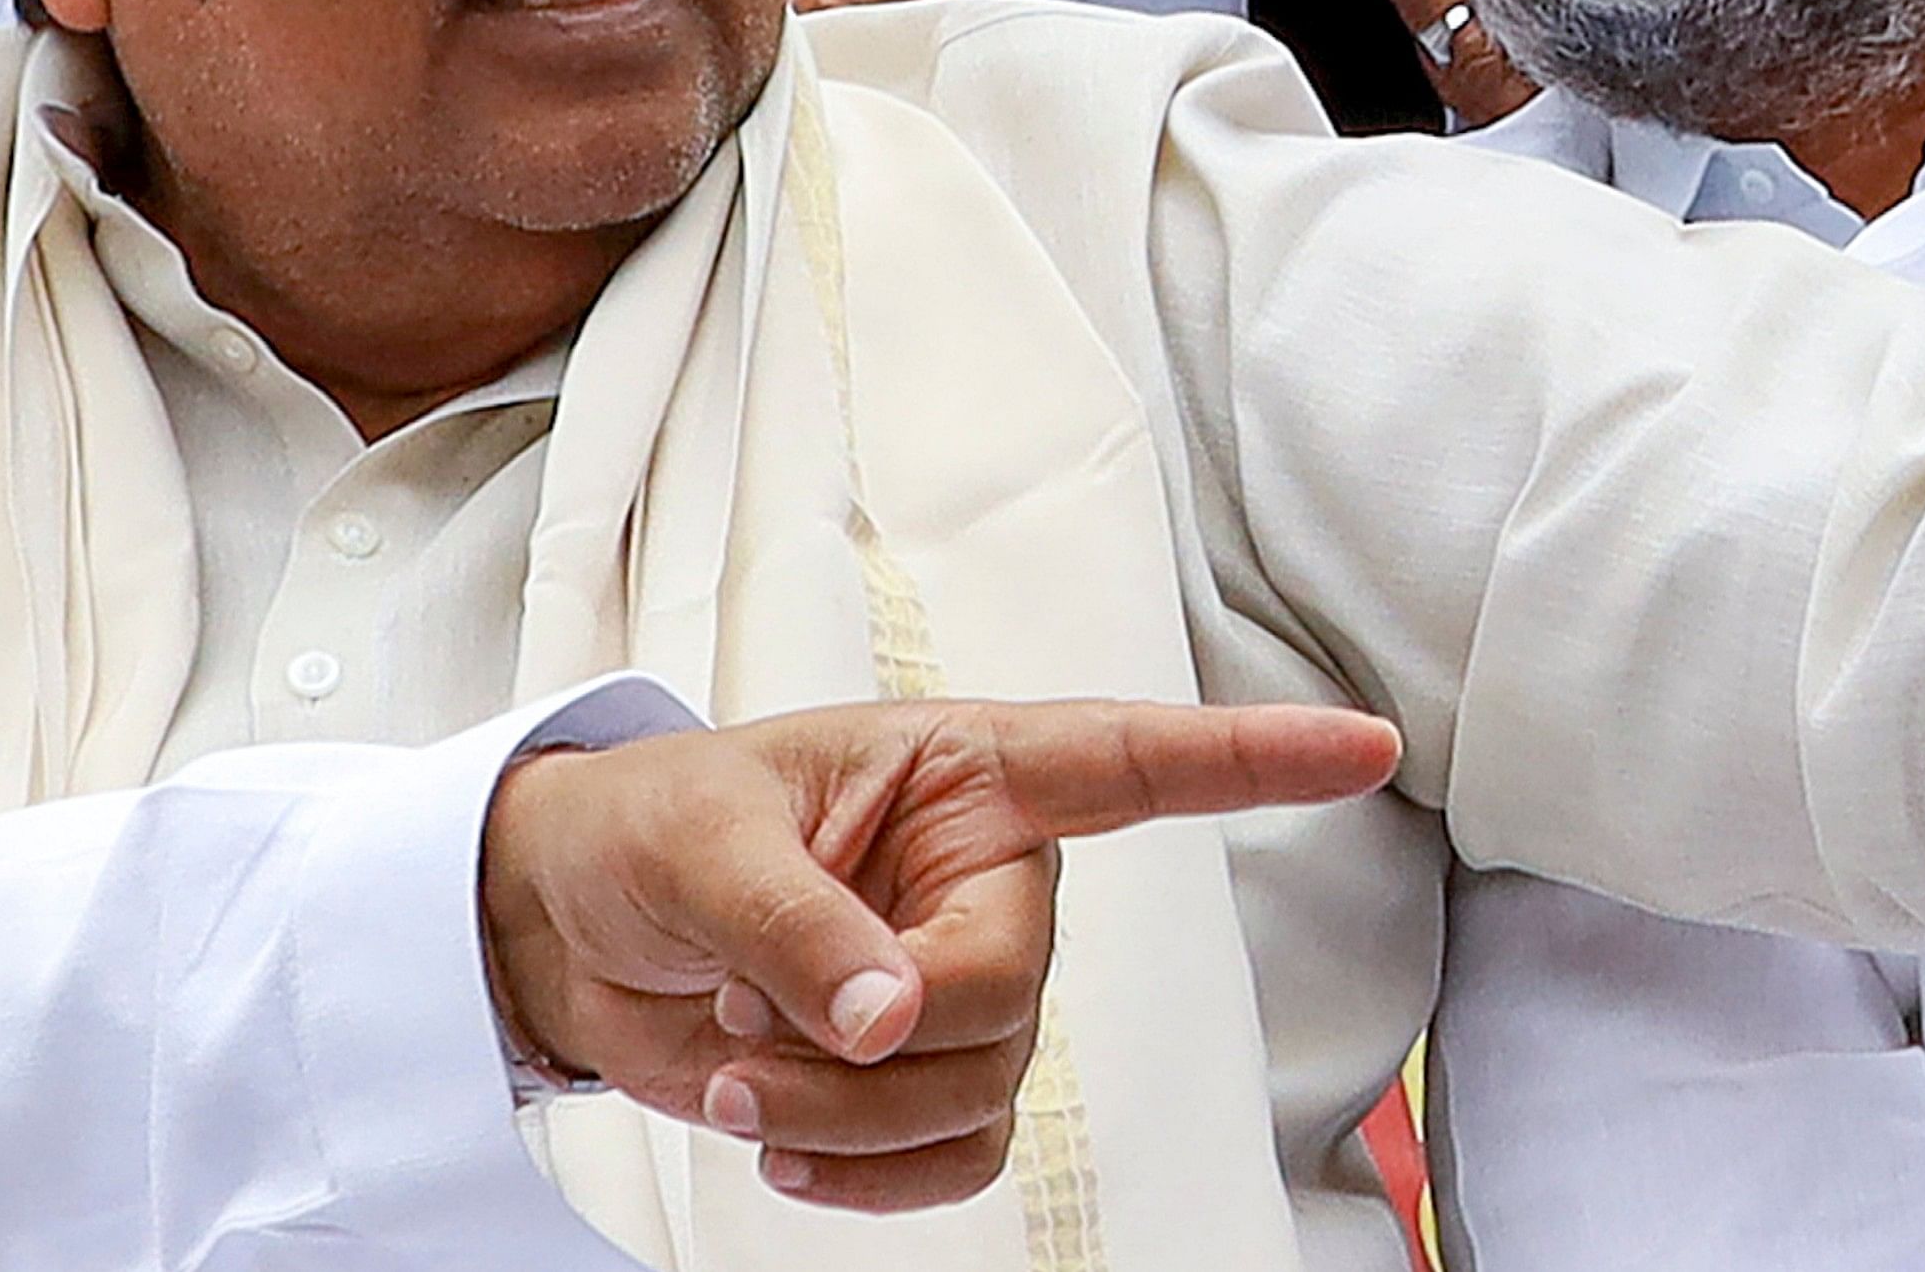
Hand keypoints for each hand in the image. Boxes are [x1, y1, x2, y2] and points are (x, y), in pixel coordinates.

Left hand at [479, 697, 1399, 1213]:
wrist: (556, 930)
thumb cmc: (637, 832)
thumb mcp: (702, 849)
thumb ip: (802, 930)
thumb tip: (893, 1022)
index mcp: (963, 770)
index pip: (1133, 759)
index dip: (1256, 756)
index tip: (1367, 748)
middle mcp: (989, 873)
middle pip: (1014, 989)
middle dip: (875, 1038)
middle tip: (742, 1017)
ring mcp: (961, 978)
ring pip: (979, 1088)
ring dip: (841, 1112)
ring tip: (729, 1060)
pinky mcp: (923, 1072)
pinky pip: (953, 1158)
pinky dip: (863, 1176)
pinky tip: (777, 1138)